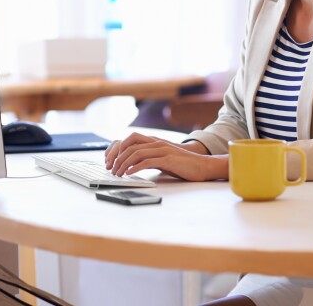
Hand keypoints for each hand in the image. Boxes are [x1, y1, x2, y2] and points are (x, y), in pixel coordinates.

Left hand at [105, 132, 226, 181]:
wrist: (203, 166)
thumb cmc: (183, 165)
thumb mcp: (163, 159)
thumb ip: (149, 158)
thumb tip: (132, 165)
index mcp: (155, 142)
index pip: (130, 138)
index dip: (117, 148)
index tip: (110, 160)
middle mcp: (157, 143)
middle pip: (129, 144)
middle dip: (116, 157)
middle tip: (110, 169)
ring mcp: (163, 150)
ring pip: (136, 152)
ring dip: (123, 163)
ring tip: (117, 173)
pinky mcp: (168, 159)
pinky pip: (147, 161)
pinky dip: (135, 167)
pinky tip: (129, 174)